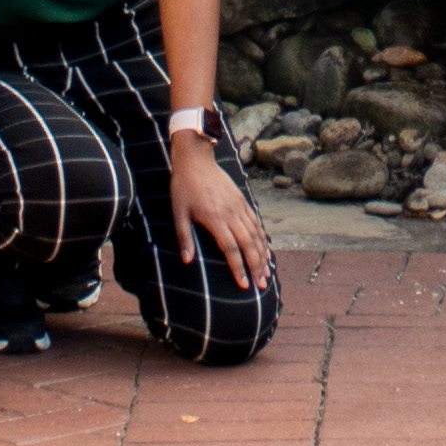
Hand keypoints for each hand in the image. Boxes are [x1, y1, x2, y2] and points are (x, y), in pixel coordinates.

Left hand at [168, 132, 270, 285]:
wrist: (196, 160)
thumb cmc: (184, 187)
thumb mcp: (178, 212)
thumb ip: (184, 237)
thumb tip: (187, 261)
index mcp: (215, 219)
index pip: (231, 249)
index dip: (239, 268)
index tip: (244, 284)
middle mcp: (231, 214)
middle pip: (248, 245)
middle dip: (256, 267)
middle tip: (261, 285)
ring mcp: (239, 207)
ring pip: (256, 235)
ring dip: (262, 255)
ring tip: (267, 273)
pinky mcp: (243, 201)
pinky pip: (256, 223)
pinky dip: (263, 238)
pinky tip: (266, 250)